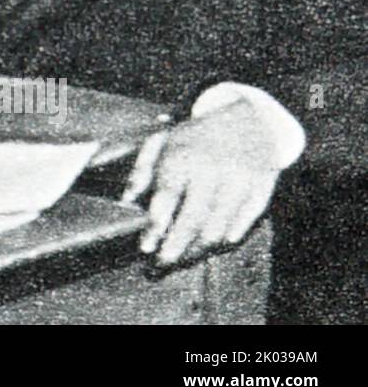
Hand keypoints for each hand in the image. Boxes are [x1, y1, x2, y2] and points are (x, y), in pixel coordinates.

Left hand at [122, 98, 283, 266]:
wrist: (248, 122)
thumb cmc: (195, 138)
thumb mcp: (162, 142)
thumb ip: (142, 170)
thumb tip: (127, 200)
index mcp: (184, 156)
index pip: (167, 198)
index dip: (155, 226)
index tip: (145, 247)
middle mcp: (212, 170)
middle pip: (193, 220)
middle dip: (176, 248)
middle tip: (162, 264)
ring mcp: (239, 183)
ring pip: (218, 230)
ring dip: (198, 249)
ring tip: (183, 256)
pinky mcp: (259, 193)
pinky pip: (242, 226)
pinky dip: (225, 239)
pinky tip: (209, 243)